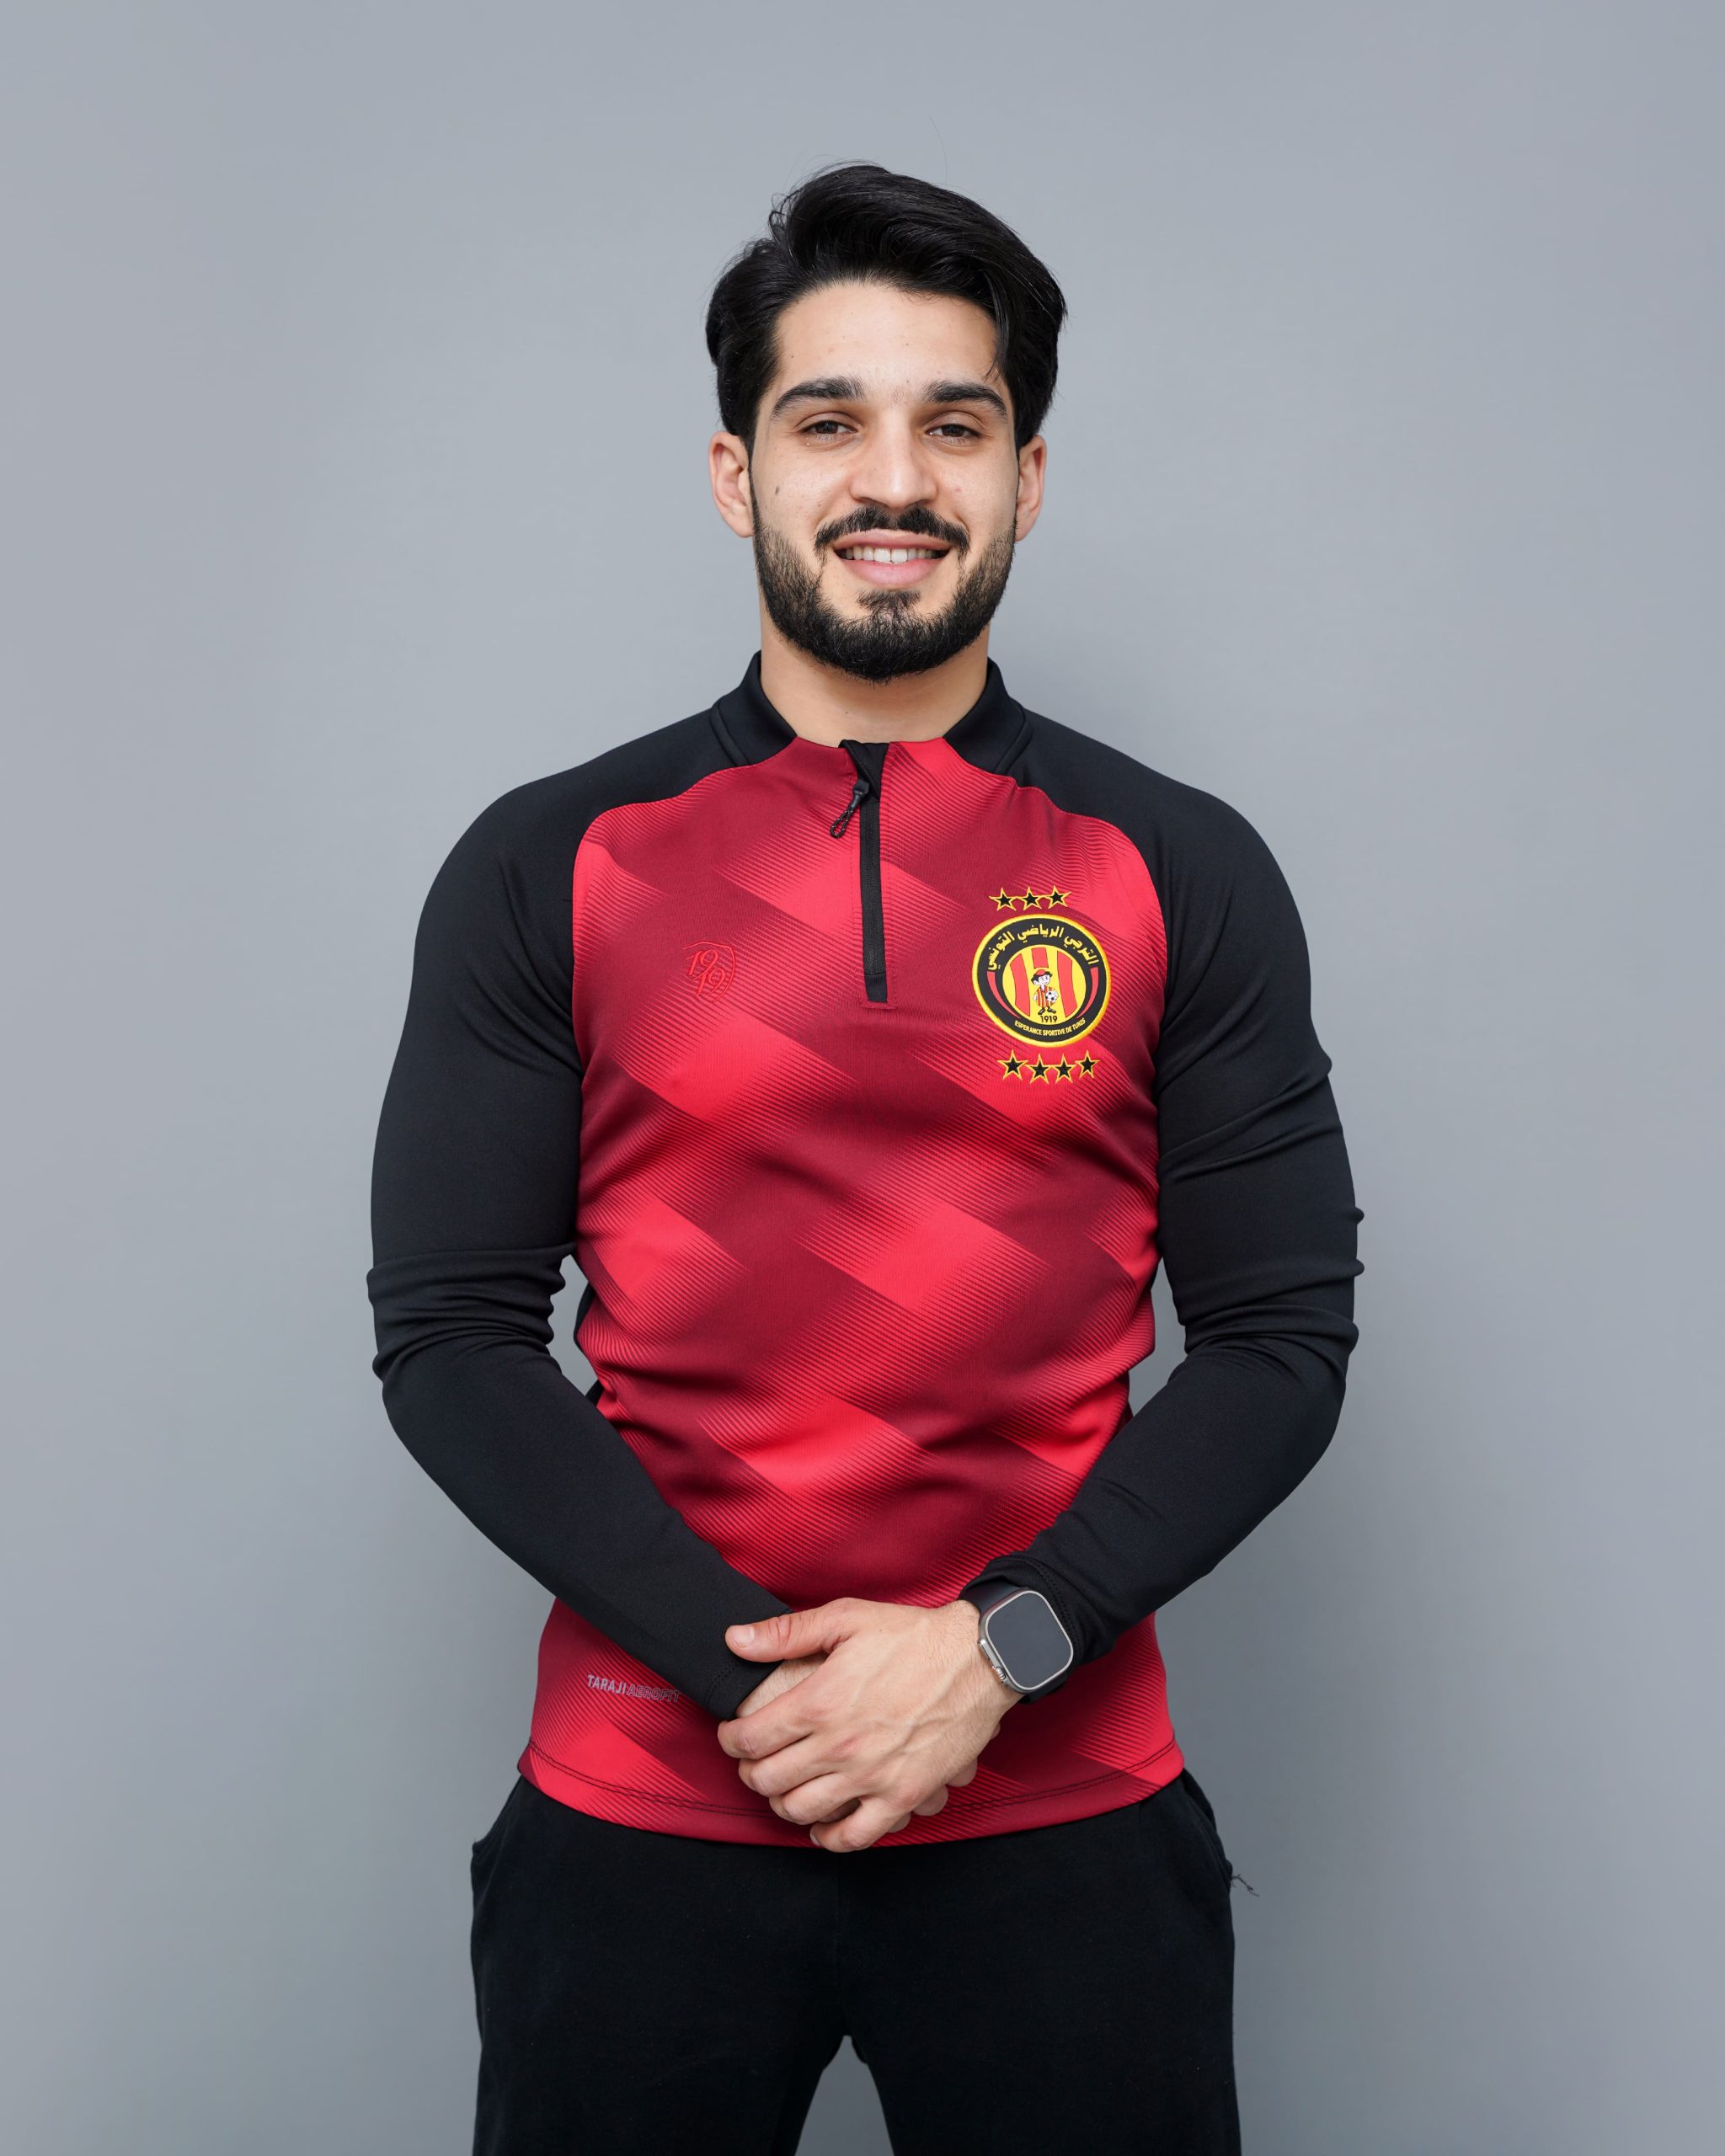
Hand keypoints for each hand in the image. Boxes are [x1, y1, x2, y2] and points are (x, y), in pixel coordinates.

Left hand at [716, 1598, 1020, 1850]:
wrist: (978, 1660)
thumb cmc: (912, 1637)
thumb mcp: (845, 1618)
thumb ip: (785, 1633)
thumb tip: (735, 1640)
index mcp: (819, 1702)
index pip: (749, 1738)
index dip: (731, 1739)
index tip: (734, 1735)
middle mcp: (839, 1745)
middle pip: (767, 1779)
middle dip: (751, 1771)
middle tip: (756, 1760)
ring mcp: (871, 1776)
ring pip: (801, 1811)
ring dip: (783, 1802)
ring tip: (786, 1786)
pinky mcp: (902, 1796)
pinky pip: (854, 1837)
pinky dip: (830, 1838)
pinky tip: (823, 1826)